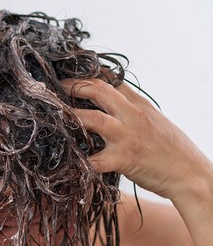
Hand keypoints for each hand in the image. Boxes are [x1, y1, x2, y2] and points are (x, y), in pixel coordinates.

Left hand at [62, 79, 212, 199]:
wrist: (191, 174)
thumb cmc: (172, 148)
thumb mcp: (154, 118)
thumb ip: (132, 106)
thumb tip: (113, 95)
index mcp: (139, 105)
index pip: (111, 80)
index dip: (88, 73)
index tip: (70, 71)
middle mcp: (132, 116)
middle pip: (99, 90)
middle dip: (74, 86)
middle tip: (56, 87)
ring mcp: (127, 136)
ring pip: (93, 119)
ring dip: (71, 116)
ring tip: (54, 115)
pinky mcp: (124, 159)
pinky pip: (96, 160)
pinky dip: (80, 161)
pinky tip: (67, 161)